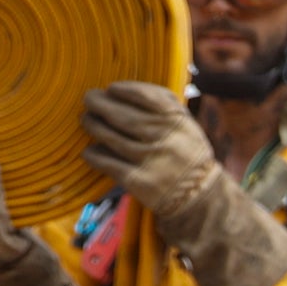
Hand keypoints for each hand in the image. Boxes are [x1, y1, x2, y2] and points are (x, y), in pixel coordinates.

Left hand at [80, 82, 286, 285]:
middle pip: (124, 117)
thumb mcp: (186, 125)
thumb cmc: (187, 153)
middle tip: (88, 99)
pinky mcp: (139, 182)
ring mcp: (151, 161)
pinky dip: (94, 155)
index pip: (145, 97)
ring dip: (93, 126)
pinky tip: (89, 151)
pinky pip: (108, 163)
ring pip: (112, 139)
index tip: (110, 89)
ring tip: (87, 120)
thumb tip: (122, 90)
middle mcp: (165, 139)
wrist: (199, 196)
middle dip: (100, 105)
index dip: (123, 90)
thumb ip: (163, 105)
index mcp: (177, 122)